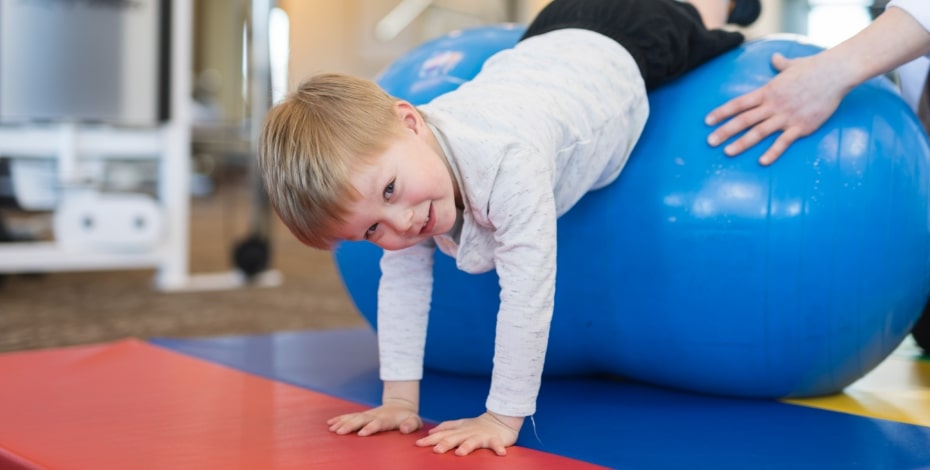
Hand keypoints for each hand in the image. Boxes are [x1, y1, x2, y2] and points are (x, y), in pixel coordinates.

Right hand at [327, 401, 422, 436]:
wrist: (401, 405)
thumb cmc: (408, 417)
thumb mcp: (414, 421)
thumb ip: (411, 425)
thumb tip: (405, 429)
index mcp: (387, 419)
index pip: (377, 423)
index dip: (370, 427)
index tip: (361, 433)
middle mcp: (375, 415)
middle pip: (361, 419)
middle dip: (350, 425)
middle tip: (340, 432)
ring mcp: (367, 414)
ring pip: (353, 417)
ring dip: (342, 422)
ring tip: (332, 429)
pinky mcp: (362, 415)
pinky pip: (349, 416)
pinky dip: (339, 419)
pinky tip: (330, 423)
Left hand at [416, 411, 522, 455]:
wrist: (500, 420)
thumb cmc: (478, 425)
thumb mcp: (460, 424)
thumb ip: (446, 427)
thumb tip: (430, 432)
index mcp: (459, 430)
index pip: (442, 434)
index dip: (430, 439)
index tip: (418, 444)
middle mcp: (468, 433)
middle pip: (454, 438)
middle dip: (445, 443)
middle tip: (435, 450)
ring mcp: (481, 436)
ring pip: (472, 441)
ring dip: (466, 446)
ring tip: (460, 453)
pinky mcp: (495, 439)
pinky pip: (496, 444)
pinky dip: (498, 448)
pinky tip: (500, 453)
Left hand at [705, 52, 850, 165]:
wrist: (836, 73)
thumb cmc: (814, 67)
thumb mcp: (792, 64)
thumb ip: (780, 64)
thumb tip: (775, 58)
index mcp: (767, 91)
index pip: (739, 103)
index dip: (722, 112)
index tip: (707, 121)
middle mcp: (773, 105)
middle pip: (744, 120)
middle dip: (725, 131)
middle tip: (709, 141)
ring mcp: (786, 116)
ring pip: (759, 132)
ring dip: (742, 143)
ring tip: (727, 152)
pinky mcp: (801, 126)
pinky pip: (784, 142)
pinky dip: (772, 152)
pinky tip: (762, 161)